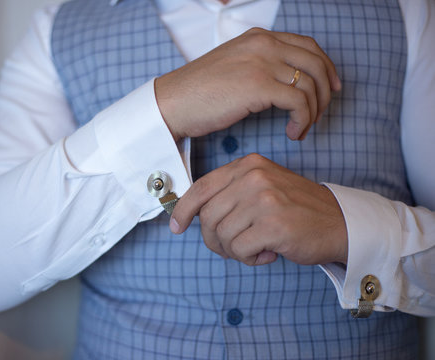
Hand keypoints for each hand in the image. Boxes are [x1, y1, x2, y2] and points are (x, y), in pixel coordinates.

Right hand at [155, 27, 340, 141]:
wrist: (173, 102)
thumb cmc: (198, 92)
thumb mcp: (233, 67)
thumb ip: (259, 66)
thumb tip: (283, 84)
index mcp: (259, 38)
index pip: (308, 46)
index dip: (326, 68)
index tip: (332, 88)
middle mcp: (264, 44)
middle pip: (316, 63)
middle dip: (325, 92)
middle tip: (320, 114)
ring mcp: (261, 63)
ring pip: (310, 84)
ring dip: (313, 111)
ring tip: (300, 129)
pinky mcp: (258, 86)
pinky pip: (298, 102)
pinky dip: (302, 120)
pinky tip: (292, 133)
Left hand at [169, 154, 347, 265]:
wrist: (339, 223)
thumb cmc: (295, 210)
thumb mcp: (261, 188)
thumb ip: (230, 194)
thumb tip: (193, 214)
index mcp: (248, 165)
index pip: (202, 187)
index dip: (184, 209)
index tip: (176, 226)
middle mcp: (254, 177)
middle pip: (208, 216)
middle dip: (214, 240)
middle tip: (234, 247)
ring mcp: (264, 200)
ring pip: (222, 235)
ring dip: (236, 251)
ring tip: (258, 246)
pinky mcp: (274, 225)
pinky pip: (240, 250)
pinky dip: (250, 258)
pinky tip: (268, 252)